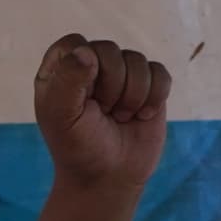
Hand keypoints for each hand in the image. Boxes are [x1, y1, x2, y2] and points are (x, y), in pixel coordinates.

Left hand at [33, 34, 169, 197]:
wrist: (109, 177)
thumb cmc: (78, 147)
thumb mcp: (62, 117)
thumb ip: (68, 80)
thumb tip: (87, 51)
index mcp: (60, 71)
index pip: (74, 43)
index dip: (83, 67)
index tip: (83, 96)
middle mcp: (90, 67)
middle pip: (109, 49)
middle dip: (110, 86)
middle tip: (103, 112)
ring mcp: (122, 75)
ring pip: (137, 60)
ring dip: (132, 96)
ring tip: (119, 117)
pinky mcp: (149, 86)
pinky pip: (160, 73)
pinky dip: (154, 97)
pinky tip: (141, 116)